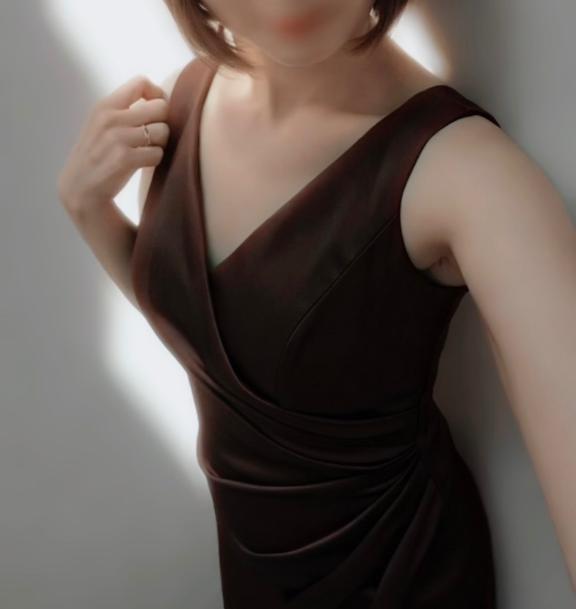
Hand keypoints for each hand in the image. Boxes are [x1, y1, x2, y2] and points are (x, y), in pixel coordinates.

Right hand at [57, 75, 168, 215]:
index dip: (157, 96)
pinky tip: (142, 164)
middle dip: (163, 123)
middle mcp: (111, 118)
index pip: (141, 82)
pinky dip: (155, 160)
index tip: (155, 113)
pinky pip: (158, 153)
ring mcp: (117, 138)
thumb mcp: (102, 125)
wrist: (80, 189)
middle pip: (161, 107)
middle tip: (153, 137)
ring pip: (163, 131)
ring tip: (145, 152)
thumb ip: (124, 111)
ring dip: (160, 144)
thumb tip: (160, 101)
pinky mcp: (125, 158)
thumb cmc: (97, 156)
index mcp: (105, 105)